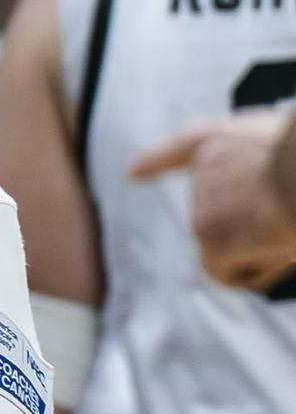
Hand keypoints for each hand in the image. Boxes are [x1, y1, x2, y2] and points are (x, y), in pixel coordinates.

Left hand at [131, 109, 295, 289]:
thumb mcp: (284, 147)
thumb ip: (257, 169)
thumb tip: (257, 214)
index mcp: (225, 139)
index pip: (183, 148)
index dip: (156, 162)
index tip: (133, 173)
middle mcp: (204, 169)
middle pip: (227, 222)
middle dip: (260, 231)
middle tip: (294, 211)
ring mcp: (201, 203)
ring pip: (233, 251)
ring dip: (266, 251)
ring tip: (289, 223)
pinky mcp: (208, 233)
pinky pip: (229, 274)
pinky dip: (258, 272)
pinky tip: (276, 245)